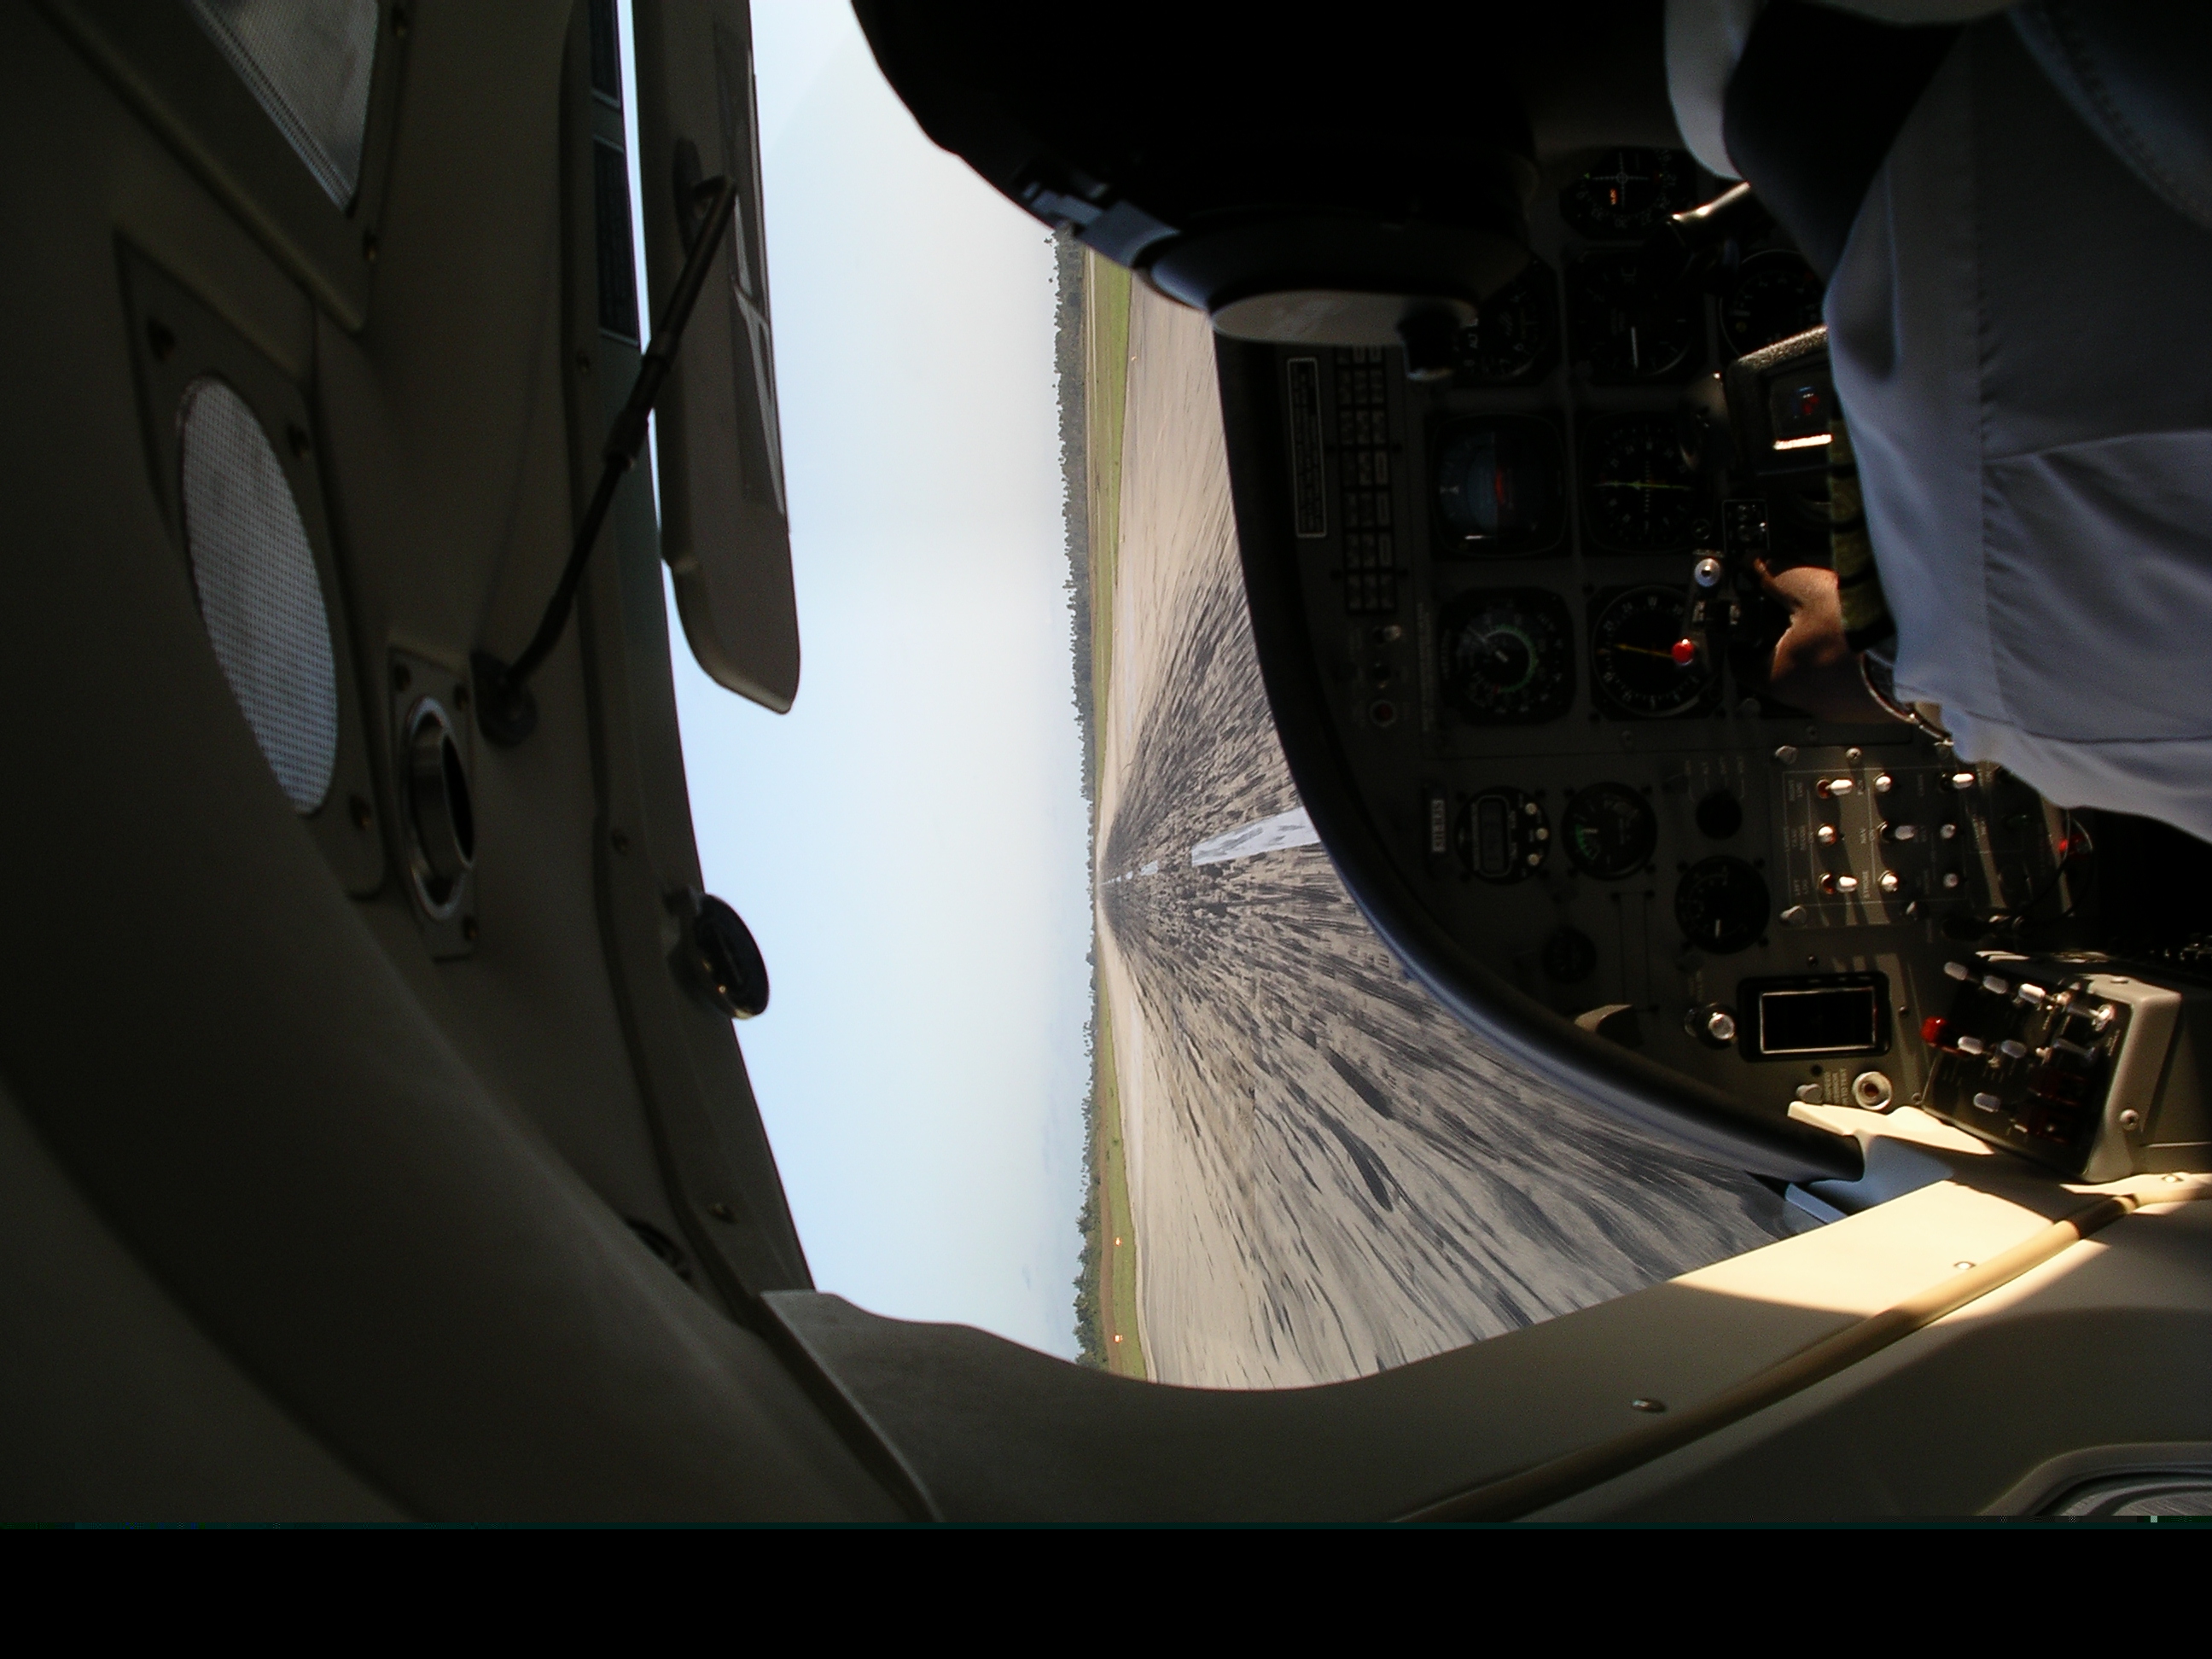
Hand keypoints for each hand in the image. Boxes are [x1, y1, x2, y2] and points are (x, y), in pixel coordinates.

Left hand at [1754, 560, 1897, 725]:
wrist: (1927, 655)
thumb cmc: (1863, 630)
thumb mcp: (1809, 589)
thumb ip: (1775, 577)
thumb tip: (1756, 564)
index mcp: (1779, 679)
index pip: (1741, 662)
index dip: (1743, 637)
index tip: (1746, 622)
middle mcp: (1807, 701)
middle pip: (1783, 668)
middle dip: (1787, 640)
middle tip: (1797, 611)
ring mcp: (1843, 708)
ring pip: (1820, 675)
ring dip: (1824, 652)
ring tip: (1839, 622)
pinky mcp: (1873, 707)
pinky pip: (1853, 683)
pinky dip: (1853, 664)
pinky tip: (1868, 641)